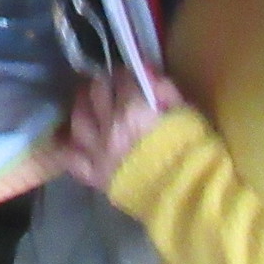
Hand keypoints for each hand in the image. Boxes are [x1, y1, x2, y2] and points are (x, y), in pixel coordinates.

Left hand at [61, 70, 187, 190]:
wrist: (189, 196)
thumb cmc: (194, 152)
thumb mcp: (186, 112)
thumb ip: (163, 88)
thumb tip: (143, 68)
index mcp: (133, 110)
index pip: (122, 80)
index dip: (125, 74)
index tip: (128, 75)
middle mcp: (109, 128)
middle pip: (96, 94)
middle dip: (102, 84)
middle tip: (107, 85)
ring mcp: (98, 153)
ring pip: (79, 120)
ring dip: (82, 106)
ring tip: (87, 102)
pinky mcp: (95, 176)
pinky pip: (72, 159)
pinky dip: (69, 147)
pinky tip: (71, 139)